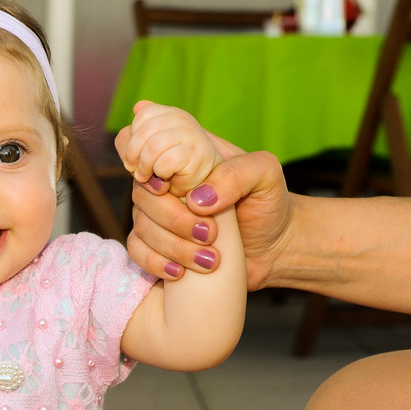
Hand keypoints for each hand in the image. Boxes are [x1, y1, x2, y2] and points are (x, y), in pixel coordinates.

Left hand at [117, 101, 222, 197]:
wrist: (200, 183)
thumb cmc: (171, 166)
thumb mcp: (153, 146)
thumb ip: (142, 130)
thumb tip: (137, 107)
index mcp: (172, 113)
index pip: (143, 114)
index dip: (132, 137)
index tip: (133, 157)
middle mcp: (183, 119)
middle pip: (145, 131)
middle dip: (133, 154)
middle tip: (136, 170)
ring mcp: (191, 135)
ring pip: (153, 146)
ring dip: (144, 166)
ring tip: (147, 177)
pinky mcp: (196, 154)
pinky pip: (166, 162)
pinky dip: (160, 173)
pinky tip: (165, 177)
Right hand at [124, 131, 292, 289]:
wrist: (274, 249)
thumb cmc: (269, 205)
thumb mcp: (266, 176)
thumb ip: (237, 174)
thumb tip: (196, 200)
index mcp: (185, 153)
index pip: (144, 137)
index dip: (142, 155)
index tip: (167, 183)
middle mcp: (167, 181)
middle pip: (140, 190)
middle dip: (173, 218)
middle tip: (210, 233)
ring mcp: (158, 213)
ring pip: (140, 224)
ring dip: (171, 246)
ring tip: (209, 260)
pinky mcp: (158, 244)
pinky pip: (136, 250)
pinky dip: (154, 262)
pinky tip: (180, 272)